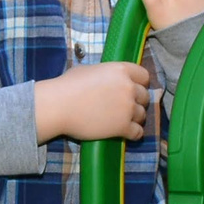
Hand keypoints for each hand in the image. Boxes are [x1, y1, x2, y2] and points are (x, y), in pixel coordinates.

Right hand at [35, 61, 152, 141]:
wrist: (59, 106)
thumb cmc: (68, 85)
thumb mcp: (88, 70)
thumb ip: (105, 74)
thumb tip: (106, 79)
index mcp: (121, 70)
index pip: (144, 76)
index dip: (140, 83)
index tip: (133, 89)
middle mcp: (129, 88)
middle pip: (145, 96)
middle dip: (136, 101)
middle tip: (124, 106)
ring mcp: (128, 108)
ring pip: (142, 115)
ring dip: (135, 118)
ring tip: (122, 120)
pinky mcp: (123, 127)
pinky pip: (138, 132)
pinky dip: (133, 133)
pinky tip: (125, 133)